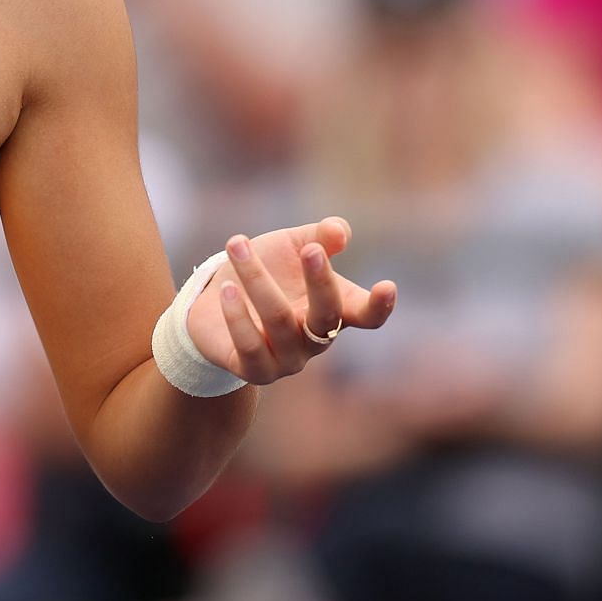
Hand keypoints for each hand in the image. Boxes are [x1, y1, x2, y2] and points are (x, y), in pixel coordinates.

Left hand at [185, 215, 397, 384]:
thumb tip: (339, 230)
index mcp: (334, 310)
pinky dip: (238, 317)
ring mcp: (288, 359)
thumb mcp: (291, 245)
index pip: (366, 315)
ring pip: (279, 322)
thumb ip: (317, 236)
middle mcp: (316, 340)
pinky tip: (226, 289)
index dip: (379, 306)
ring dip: (258, 281)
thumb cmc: (266, 270)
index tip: (387, 286)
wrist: (214, 300)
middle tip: (310, 249)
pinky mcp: (255, 370)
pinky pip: (250, 347)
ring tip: (238, 246)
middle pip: (327, 317)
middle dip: (321, 283)